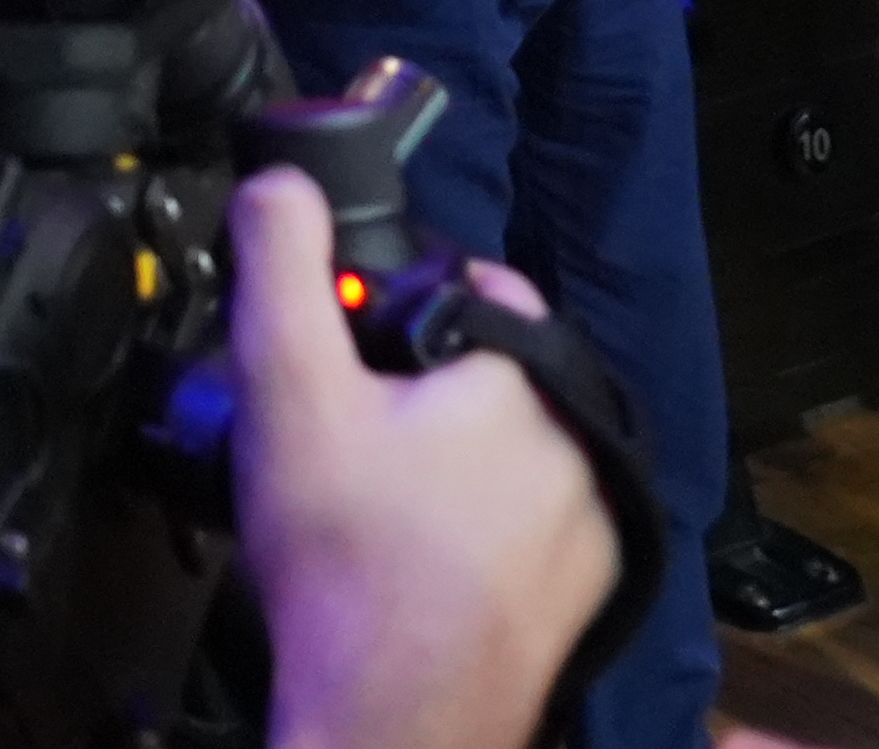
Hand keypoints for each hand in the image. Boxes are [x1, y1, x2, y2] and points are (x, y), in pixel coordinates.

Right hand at [218, 174, 613, 748]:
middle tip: (353, 437)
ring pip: (516, 444)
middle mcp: (581, 434)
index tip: (343, 359)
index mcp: (520, 371)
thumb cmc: (345, 558)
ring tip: (385, 502)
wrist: (395, 719)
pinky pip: (539, 518)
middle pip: (490, 366)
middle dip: (426, 383)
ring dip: (463, 453)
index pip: (467, 283)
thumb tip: (282, 183)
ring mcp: (596, 518)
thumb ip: (284, 267)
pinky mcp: (595, 587)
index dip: (392, 308)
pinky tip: (428, 554)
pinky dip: (493, 523)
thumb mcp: (287, 390)